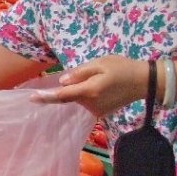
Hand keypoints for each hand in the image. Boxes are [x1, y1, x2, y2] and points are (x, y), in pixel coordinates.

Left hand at [31, 55, 147, 116]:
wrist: (145, 82)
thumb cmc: (122, 68)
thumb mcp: (100, 63)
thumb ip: (79, 73)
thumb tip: (62, 82)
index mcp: (89, 91)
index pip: (62, 96)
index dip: (46, 96)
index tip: (32, 97)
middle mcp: (91, 104)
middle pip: (69, 97)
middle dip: (65, 90)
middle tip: (74, 80)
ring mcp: (96, 110)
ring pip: (78, 99)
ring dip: (79, 90)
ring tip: (98, 79)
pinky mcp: (101, 112)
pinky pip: (86, 102)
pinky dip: (85, 94)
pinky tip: (100, 86)